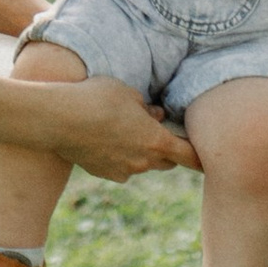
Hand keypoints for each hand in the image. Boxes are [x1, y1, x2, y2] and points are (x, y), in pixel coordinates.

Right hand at [45, 76, 196, 180]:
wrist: (58, 119)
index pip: (188, 155)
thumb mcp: (127, 93)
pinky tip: (105, 138)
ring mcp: (122, 171)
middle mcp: (143, 161)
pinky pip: (120, 167)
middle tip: (159, 131)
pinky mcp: (103, 173)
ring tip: (126, 130)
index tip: (209, 160)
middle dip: (167, 150)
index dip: (200, 158)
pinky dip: (120, 157)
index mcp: (155, 141)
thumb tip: (154, 114)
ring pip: (141, 164)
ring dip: (141, 152)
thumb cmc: (97, 98)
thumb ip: (146, 107)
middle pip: (166, 161)